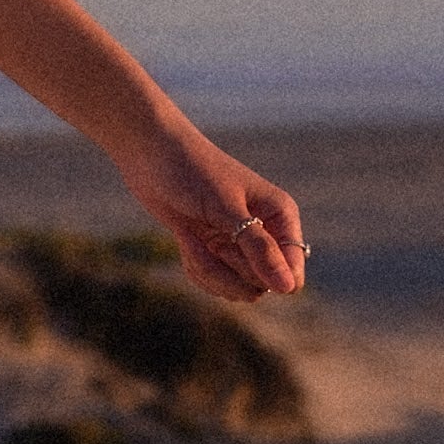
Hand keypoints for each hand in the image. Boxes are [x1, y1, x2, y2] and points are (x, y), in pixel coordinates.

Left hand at [121, 128, 306, 306]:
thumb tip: (289, 288)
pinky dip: (195, 267)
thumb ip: (258, 248)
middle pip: (261, 286)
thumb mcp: (225, 209)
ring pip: (235, 288)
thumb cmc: (192, 172)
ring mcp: (239, 245)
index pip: (292, 274)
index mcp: (281, 216)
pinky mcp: (214, 252)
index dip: (266, 277)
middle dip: (230, 270)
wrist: (151, 155)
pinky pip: (212, 282)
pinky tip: (186, 239)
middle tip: (212, 239)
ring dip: (208, 270)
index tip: (235, 250)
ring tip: (194, 238)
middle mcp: (266, 233)